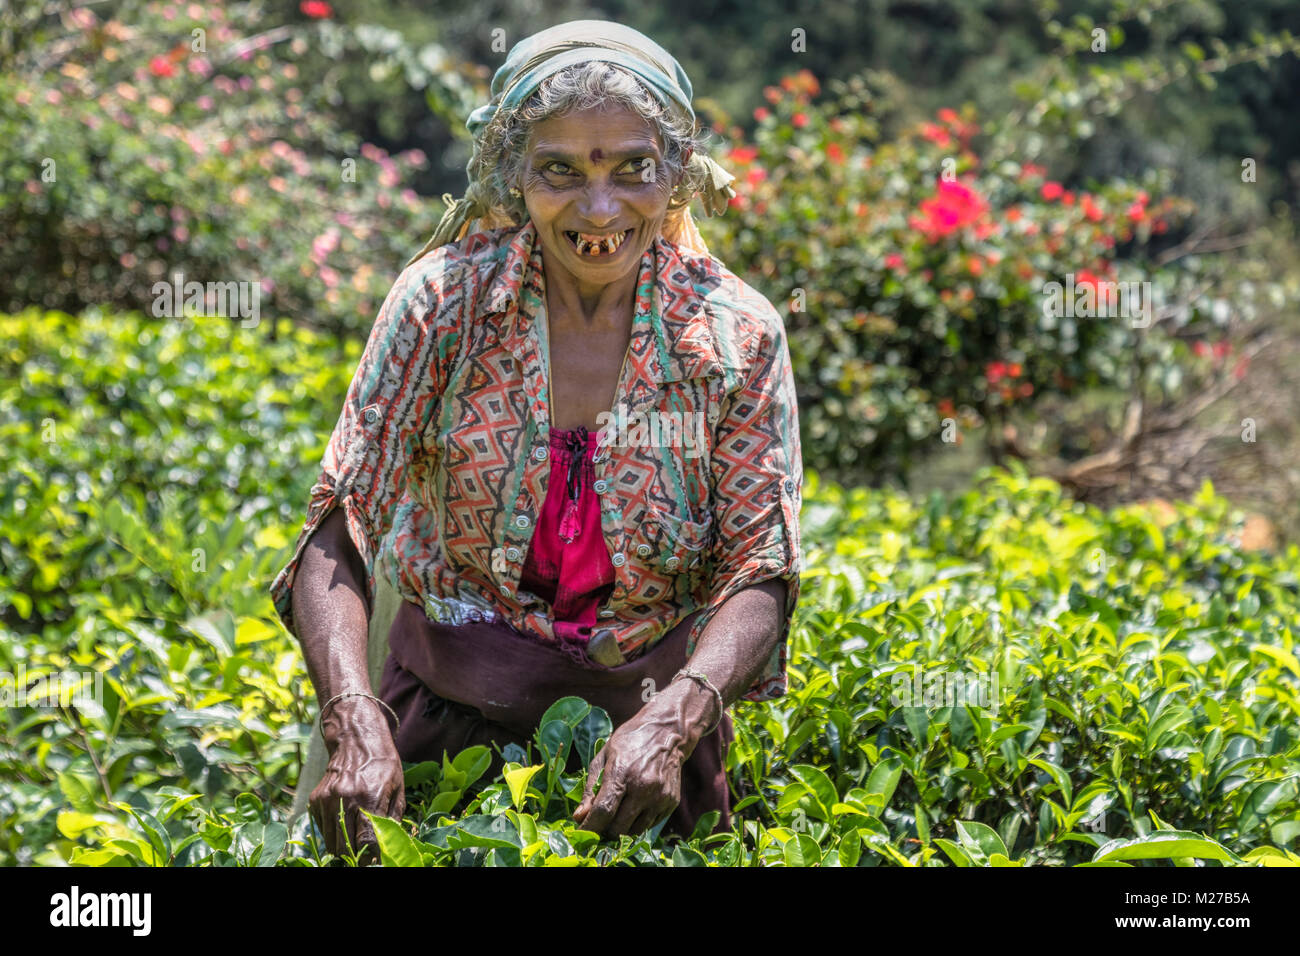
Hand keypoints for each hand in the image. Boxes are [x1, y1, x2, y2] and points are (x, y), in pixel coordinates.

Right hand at [310, 697, 405, 863]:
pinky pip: (323, 829)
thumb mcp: (397, 787)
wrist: (356, 739)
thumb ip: (394, 818)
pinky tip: (344, 821)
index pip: (366, 842)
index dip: (371, 857)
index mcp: (370, 798)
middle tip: (364, 856)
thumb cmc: (383, 764)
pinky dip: (333, 833)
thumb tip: (391, 845)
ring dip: (343, 847)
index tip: (375, 862)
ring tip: (355, 840)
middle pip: (346, 847)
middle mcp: (346, 800)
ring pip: (331, 842)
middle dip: (356, 856)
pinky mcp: (316, 801)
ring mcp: (327, 801)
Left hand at [572, 682, 707, 837]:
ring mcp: (660, 796)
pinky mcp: (671, 802)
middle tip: (600, 822)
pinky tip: (636, 806)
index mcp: (622, 772)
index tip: (581, 834)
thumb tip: (578, 817)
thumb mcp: (603, 757)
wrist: (667, 732)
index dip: (589, 827)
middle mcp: (643, 786)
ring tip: (618, 813)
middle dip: (604, 830)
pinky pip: (649, 825)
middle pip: (618, 828)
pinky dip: (638, 822)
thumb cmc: (629, 742)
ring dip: (622, 829)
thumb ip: (590, 789)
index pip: (603, 811)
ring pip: (634, 831)